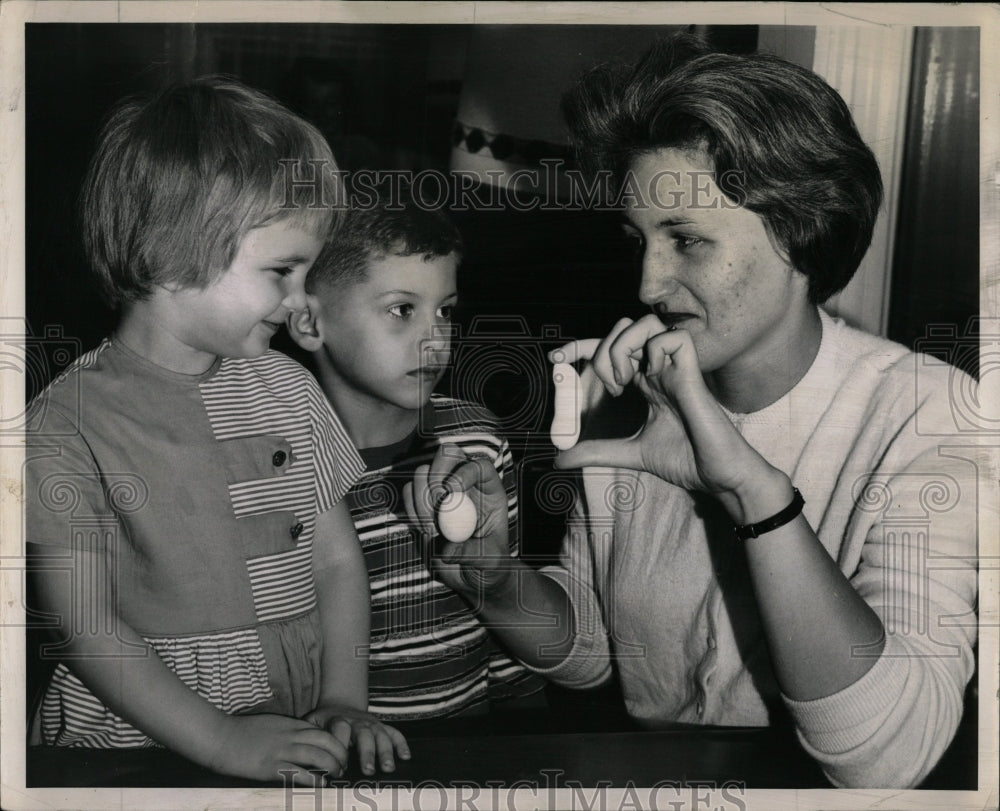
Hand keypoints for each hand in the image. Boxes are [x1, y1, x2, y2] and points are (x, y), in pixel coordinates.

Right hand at [207, 712, 349, 785]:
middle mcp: (289, 735)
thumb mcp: (270, 724)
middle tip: (344, 765)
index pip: (320, 730)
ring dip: (331, 765)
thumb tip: (301, 739)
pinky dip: (313, 778)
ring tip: (337, 774)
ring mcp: (280, 751)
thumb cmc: (242, 732)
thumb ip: (287, 730)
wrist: (220, 737)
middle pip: (324, 740)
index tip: (340, 752)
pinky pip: (297, 772)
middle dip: (339, 752)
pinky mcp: (270, 767)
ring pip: (316, 754)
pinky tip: (321, 784)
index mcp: (289, 725)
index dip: (335, 742)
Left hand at [303, 704, 409, 775]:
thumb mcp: (312, 723)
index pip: (340, 731)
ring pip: (381, 735)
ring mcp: (371, 723)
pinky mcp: (381, 726)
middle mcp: (356, 721)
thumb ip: (308, 736)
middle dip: (367, 753)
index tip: (341, 766)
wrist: (340, 703)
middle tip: (369, 770)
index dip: (341, 746)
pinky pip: (394, 733)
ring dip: (385, 751)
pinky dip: (401, 743)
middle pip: (364, 734)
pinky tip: (406, 756)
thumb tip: (302, 759)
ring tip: (388, 768)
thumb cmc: (323, 721)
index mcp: (337, 721)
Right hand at [402, 444, 515, 598]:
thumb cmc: (490, 567)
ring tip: (433, 528)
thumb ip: (476, 555)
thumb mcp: (492, 563)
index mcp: (490, 492)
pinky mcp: (423, 504)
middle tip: (437, 507)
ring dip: (422, 498)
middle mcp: (466, 486)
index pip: (479, 465)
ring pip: (423, 472)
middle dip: (436, 477)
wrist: (472, 577)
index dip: (464, 471)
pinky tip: (423, 529)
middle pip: (448, 455)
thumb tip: (449, 548)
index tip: (452, 492)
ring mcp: (442, 493)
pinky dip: (411, 508)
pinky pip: (408, 491)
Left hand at [553, 315, 783, 515]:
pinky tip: (651, 379)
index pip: (610, 348)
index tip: (556, 359)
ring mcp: (674, 369)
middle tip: (608, 386)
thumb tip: (559, 459)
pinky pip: (672, 337)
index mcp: (644, 382)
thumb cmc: (685, 460)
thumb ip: (596, 452)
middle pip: (623, 328)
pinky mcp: (691, 374)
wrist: (717, 476)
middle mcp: (657, 370)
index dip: (581, 345)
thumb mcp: (629, 454)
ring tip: (623, 381)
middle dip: (601, 348)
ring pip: (646, 324)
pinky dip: (654, 351)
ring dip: (623, 347)